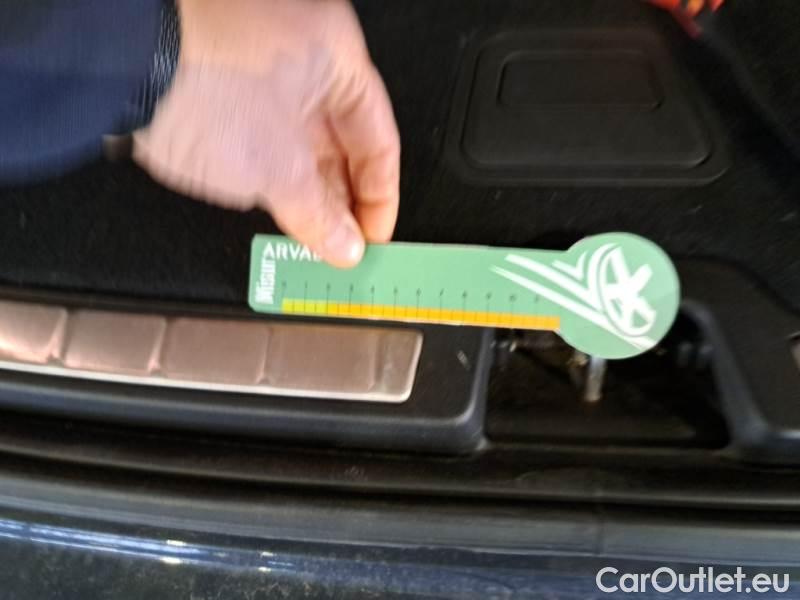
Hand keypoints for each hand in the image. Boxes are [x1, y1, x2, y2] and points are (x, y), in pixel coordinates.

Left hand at [133, 0, 399, 266]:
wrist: (115, 64)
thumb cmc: (199, 84)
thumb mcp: (276, 169)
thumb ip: (319, 214)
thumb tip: (343, 245)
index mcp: (336, 56)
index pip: (381, 140)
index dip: (380, 199)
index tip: (372, 239)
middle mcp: (305, 54)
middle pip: (343, 143)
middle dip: (343, 201)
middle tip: (342, 247)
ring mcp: (262, 67)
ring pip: (304, 142)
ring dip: (310, 193)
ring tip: (311, 239)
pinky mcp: (226, 82)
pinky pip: (270, 136)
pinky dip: (278, 175)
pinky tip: (280, 209)